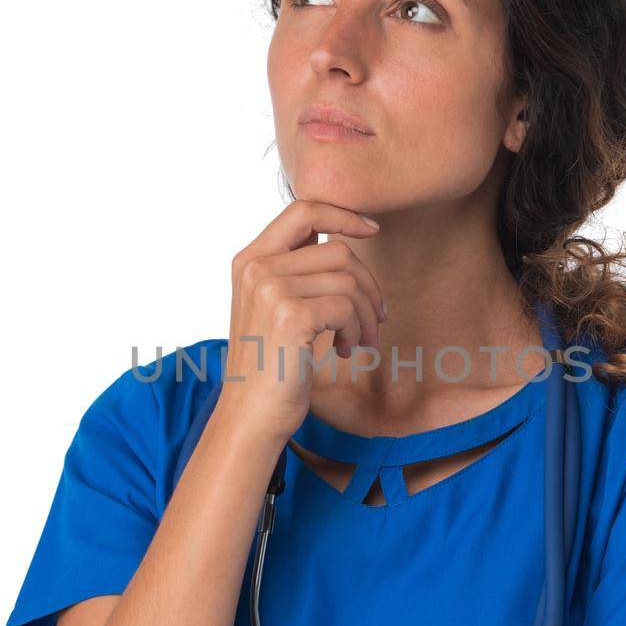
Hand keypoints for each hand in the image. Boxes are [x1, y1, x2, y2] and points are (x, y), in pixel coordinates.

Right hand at [221, 198, 387, 441]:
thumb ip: (296, 270)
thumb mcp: (274, 308)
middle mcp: (256, 268)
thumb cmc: (270, 366)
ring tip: (358, 342)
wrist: (250, 415)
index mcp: (249, 260)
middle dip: (367, 285)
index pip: (303, 210)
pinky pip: (347, 307)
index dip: (343, 214)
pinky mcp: (290, 316)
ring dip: (365, 315)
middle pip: (338, 251)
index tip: (372, 229)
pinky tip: (345, 351)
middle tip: (375, 318)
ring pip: (348, 280)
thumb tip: (342, 241)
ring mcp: (270, 290)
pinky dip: (357, 331)